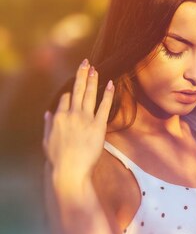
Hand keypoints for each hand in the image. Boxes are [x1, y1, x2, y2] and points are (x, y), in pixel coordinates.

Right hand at [43, 58, 114, 184]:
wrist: (70, 171)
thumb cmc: (58, 159)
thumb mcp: (47, 141)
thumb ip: (47, 125)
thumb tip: (48, 113)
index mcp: (59, 117)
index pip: (64, 98)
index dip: (69, 94)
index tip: (73, 92)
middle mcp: (71, 114)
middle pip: (76, 90)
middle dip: (81, 74)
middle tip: (85, 62)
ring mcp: (85, 119)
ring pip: (89, 94)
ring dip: (92, 80)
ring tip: (95, 68)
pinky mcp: (98, 126)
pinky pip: (104, 107)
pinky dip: (108, 94)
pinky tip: (111, 84)